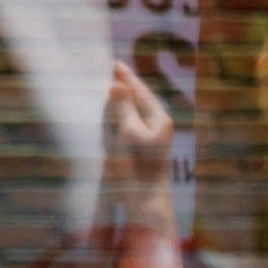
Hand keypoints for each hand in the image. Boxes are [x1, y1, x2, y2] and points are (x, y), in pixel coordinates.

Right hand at [102, 61, 175, 232]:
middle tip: (110, 71)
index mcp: (160, 120)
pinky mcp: (139, 152)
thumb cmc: (137, 168)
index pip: (141, 92)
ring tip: (108, 87)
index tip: (115, 63)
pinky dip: (116, 119)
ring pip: (132, 114)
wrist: (144, 204)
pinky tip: (108, 116)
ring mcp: (149, 140)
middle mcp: (158, 127)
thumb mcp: (128, 135)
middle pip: (138, 101)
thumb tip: (116, 85)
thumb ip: (123, 110)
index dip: (127, 78)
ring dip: (119, 101)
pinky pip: (126, 128)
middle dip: (124, 87)